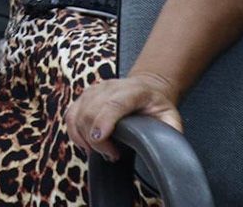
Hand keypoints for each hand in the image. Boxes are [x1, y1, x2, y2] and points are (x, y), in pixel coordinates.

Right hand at [67, 71, 183, 159]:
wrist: (147, 87)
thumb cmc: (158, 104)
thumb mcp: (172, 117)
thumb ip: (171, 132)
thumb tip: (168, 150)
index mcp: (133, 91)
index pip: (113, 104)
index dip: (104, 121)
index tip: (101, 139)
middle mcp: (109, 87)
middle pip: (91, 112)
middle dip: (96, 139)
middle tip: (112, 155)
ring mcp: (94, 90)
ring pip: (78, 114)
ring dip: (84, 138)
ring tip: (102, 151)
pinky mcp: (84, 97)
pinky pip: (71, 115)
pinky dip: (74, 132)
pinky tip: (86, 144)